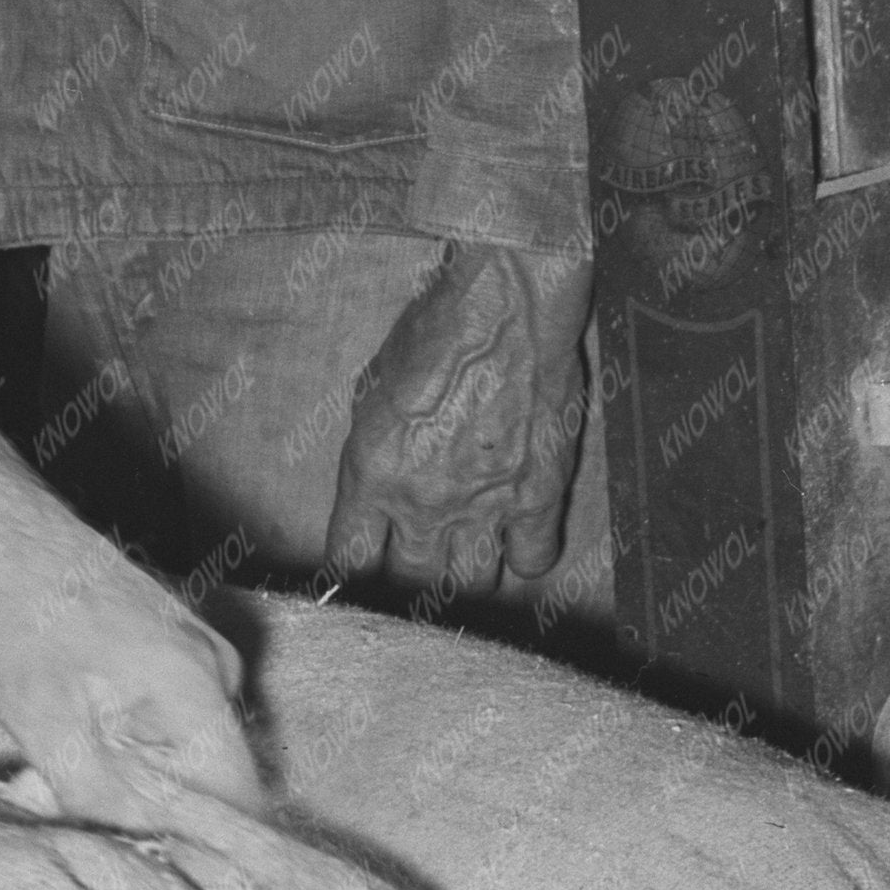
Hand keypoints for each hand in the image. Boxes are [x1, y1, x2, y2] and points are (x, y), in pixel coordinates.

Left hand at [0, 500, 268, 835]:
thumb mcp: (45, 725)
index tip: (150, 855)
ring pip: (183, 745)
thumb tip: (146, 845)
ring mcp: (198, 650)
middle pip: (209, 774)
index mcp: (199, 688)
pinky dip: (127, 732)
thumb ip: (102, 796)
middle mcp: (216, 668)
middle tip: (79, 795)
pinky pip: (168, 713)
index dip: (201, 839)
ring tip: (67, 751)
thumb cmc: (14, 617)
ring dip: (134, 767)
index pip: (239, 798)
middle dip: (152, 801)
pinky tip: (74, 720)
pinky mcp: (172, 644)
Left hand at [329, 243, 596, 596]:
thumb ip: (373, 454)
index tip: (362, 573)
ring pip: (469, 584)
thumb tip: (374, 492)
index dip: (355, 574)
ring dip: (465, 576)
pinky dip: (524, 558)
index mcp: (372, 475)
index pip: (350, 562)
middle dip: (410, 581)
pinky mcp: (538, 497)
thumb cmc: (433, 331)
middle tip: (418, 567)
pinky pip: (532, 562)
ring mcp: (484, 505)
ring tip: (465, 561)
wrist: (505, 305)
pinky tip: (518, 544)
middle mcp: (424, 503)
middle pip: (412, 583)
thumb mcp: (372, 392)